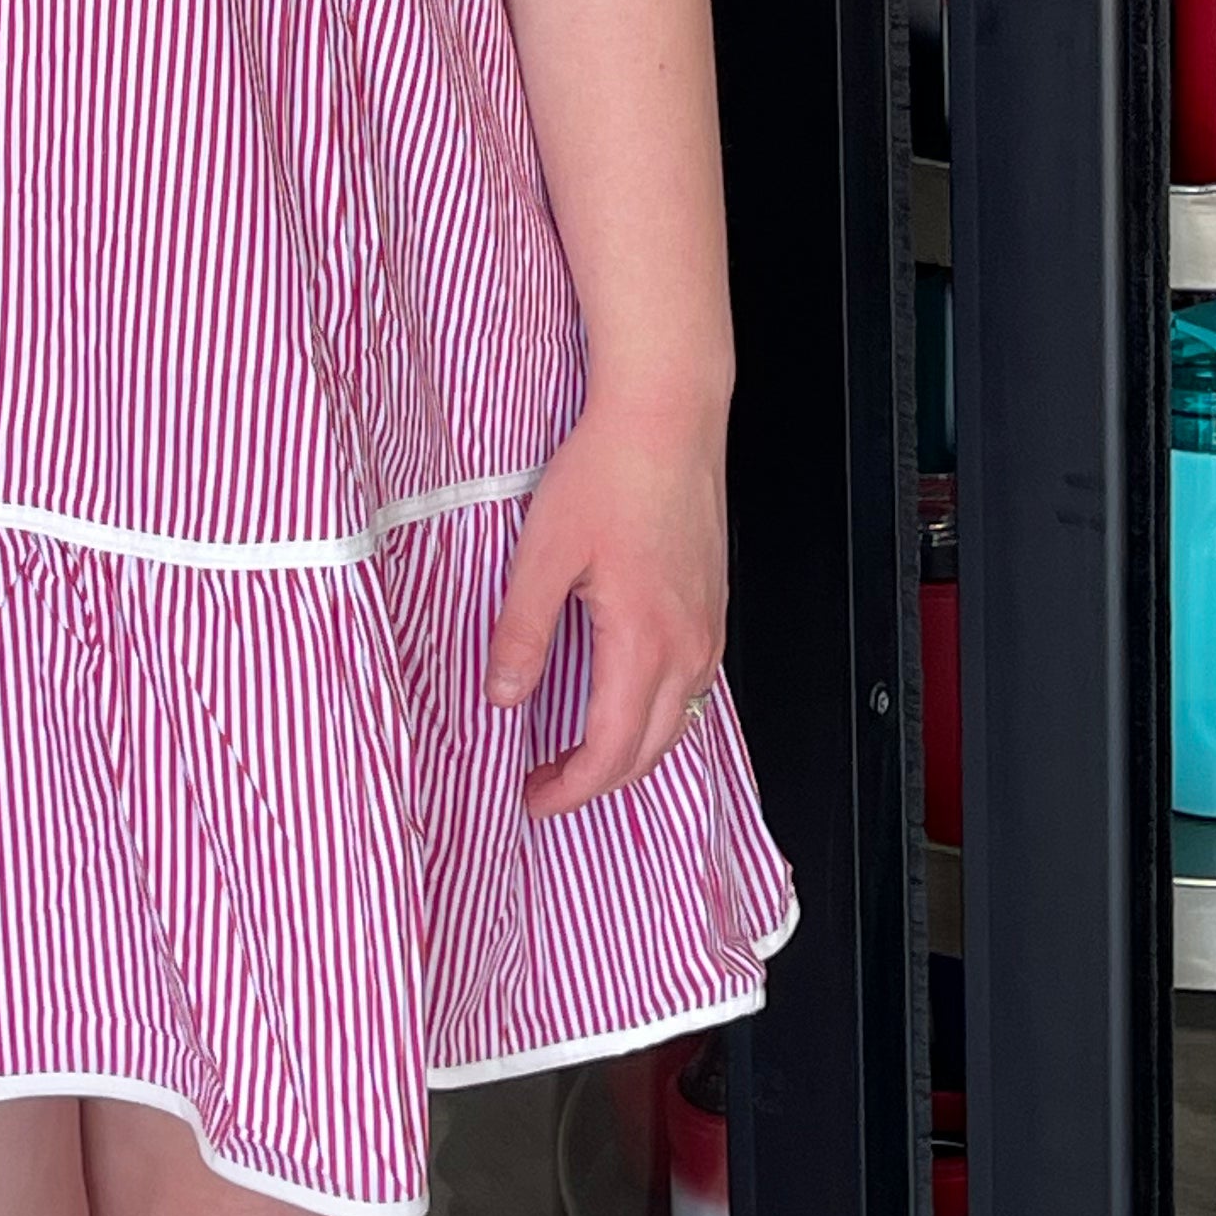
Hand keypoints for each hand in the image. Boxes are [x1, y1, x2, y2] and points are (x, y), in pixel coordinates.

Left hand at [486, 396, 728, 821]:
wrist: (666, 419)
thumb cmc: (608, 472)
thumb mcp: (544, 552)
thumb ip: (522, 631)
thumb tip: (504, 696)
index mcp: (644, 640)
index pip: (612, 749)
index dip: (571, 787)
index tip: (533, 797)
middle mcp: (688, 645)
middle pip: (650, 751)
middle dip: (597, 782)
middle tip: (545, 784)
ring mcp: (707, 629)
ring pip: (677, 724)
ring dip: (630, 753)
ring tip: (578, 755)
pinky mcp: (712, 608)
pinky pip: (692, 688)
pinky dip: (656, 717)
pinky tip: (623, 703)